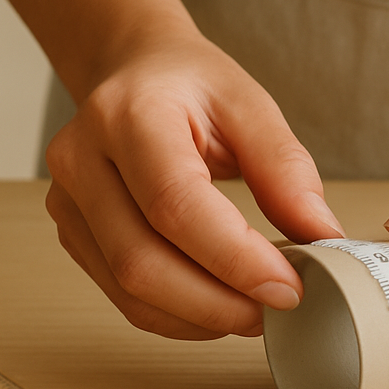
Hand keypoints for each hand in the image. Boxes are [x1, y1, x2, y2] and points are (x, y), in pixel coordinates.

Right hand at [45, 29, 344, 339]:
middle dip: (219, 302)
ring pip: (128, 289)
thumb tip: (320, 236)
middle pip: (141, 260)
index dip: (234, 258)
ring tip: (256, 308)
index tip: (289, 286)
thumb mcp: (249, 104)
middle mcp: (83, 158)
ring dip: (200, 317)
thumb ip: (286, 169)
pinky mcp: (74, 233)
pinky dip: (177, 314)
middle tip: (279, 306)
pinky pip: (121, 295)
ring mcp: (69, 200)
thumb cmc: (190, 84)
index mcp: (129, 114)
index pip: (175, 203)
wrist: (135, 71)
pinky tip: (218, 304)